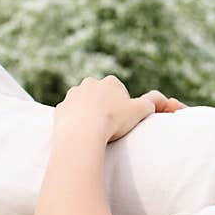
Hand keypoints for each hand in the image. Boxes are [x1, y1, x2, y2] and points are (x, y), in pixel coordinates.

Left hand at [55, 76, 186, 142]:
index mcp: (110, 82)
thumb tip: (152, 104)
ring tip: (97, 131)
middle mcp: (90, 83)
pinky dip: (77, 122)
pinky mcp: (61, 108)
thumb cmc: (114, 121)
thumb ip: (150, 104)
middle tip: (112, 125)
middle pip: (102, 96)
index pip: (120, 91)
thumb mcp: (141, 111)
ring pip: (85, 105)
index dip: (124, 107)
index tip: (124, 119)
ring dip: (91, 114)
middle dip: (106, 108)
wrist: (83, 132)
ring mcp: (73, 95)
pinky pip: (72, 115)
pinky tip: (84, 133)